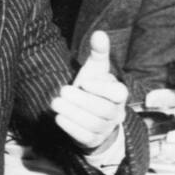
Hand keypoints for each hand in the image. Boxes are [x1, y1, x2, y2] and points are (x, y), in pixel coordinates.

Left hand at [51, 30, 127, 152]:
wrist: (87, 113)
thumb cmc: (92, 87)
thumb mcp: (95, 69)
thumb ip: (99, 52)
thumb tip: (100, 33)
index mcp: (119, 95)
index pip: (118, 94)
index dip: (101, 88)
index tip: (84, 82)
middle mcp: (116, 113)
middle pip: (103, 110)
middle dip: (81, 101)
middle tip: (62, 91)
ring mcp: (106, 129)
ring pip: (93, 124)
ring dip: (72, 113)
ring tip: (55, 103)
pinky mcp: (93, 141)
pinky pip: (84, 137)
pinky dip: (70, 127)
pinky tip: (59, 117)